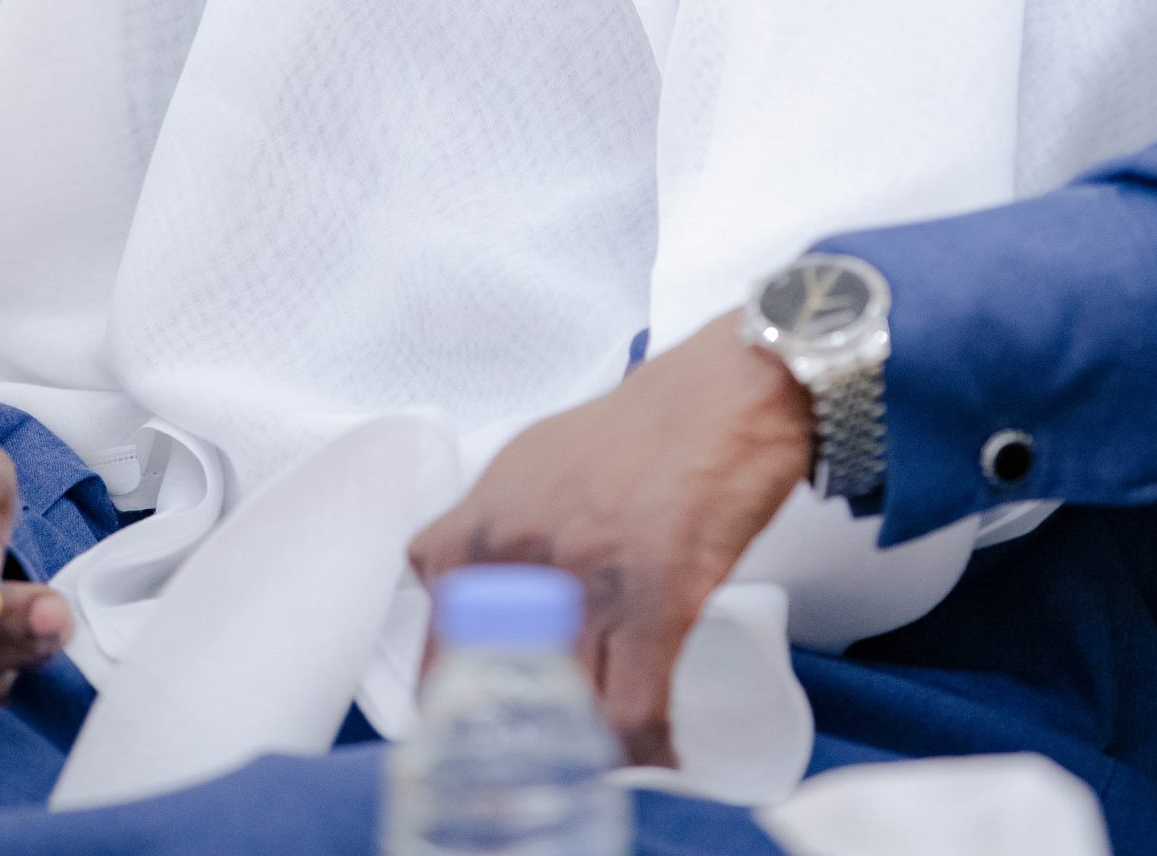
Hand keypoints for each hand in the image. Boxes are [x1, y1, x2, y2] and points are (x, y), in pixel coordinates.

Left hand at [410, 310, 811, 765]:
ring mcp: (585, 581)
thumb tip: (460, 592)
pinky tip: (658, 756)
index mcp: (481, 527)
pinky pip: (635, 713)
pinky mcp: (656, 604)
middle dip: (519, 743)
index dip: (460, 707)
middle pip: (497, 694)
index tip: (481, 734)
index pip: (436, 649)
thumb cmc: (633, 429)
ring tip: (601, 760)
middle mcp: (519, 555)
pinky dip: (645, 751)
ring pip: (565, 713)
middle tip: (544, 760)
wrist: (720, 397)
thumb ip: (485, 532)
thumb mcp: (526, 465)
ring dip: (584, 750)